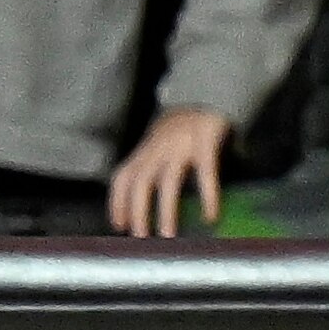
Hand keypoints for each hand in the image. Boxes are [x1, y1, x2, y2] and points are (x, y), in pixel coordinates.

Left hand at [107, 106, 230, 236]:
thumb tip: (151, 202)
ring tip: (168, 235)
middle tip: (141, 238)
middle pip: (140, 181)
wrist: (208, 91)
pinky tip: (210, 216)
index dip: (117, 202)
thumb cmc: (185, 127)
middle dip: (137, 211)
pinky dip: (207, 195)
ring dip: (165, 210)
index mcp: (145, 149)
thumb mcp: (161, 144)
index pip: (122, 177)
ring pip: (167, 180)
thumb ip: (154, 165)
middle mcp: (158, 147)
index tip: (119, 226)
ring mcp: (181, 144)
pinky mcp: (205, 142)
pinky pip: (205, 172)